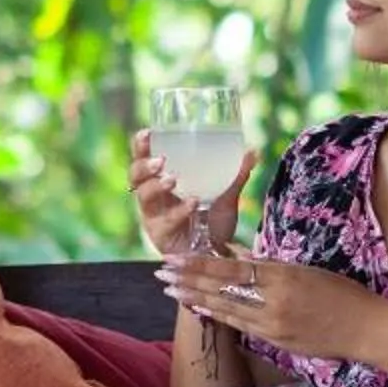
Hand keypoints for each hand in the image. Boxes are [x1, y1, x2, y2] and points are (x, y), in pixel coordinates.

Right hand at [130, 129, 253, 258]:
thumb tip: (252, 150)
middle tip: (161, 160)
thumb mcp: (226, 195)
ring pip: (144, 197)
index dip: (140, 145)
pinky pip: (165, 221)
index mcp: (161, 180)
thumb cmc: (214, 222)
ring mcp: (154, 216)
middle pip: (135, 176)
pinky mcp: (160, 235)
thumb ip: (236, 174)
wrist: (218, 254)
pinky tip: (193, 202)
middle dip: (143, 165)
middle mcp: (153, 197)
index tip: (148, 132)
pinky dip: (179, 210)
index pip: (143, 158)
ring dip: (156, 186)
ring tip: (173, 180)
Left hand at [159, 247, 386, 365]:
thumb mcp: (303, 270)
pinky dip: (217, 315)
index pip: (230, 269)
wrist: (364, 329)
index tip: (176, 257)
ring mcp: (272, 325)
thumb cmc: (340, 293)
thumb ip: (266, 265)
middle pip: (221, 290)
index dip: (199, 264)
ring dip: (196, 298)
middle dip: (188, 281)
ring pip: (225, 309)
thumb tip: (232, 254)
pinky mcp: (275, 341)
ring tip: (171, 290)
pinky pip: (239, 325)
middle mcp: (273, 302)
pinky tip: (200, 308)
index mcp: (282, 278)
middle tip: (161, 273)